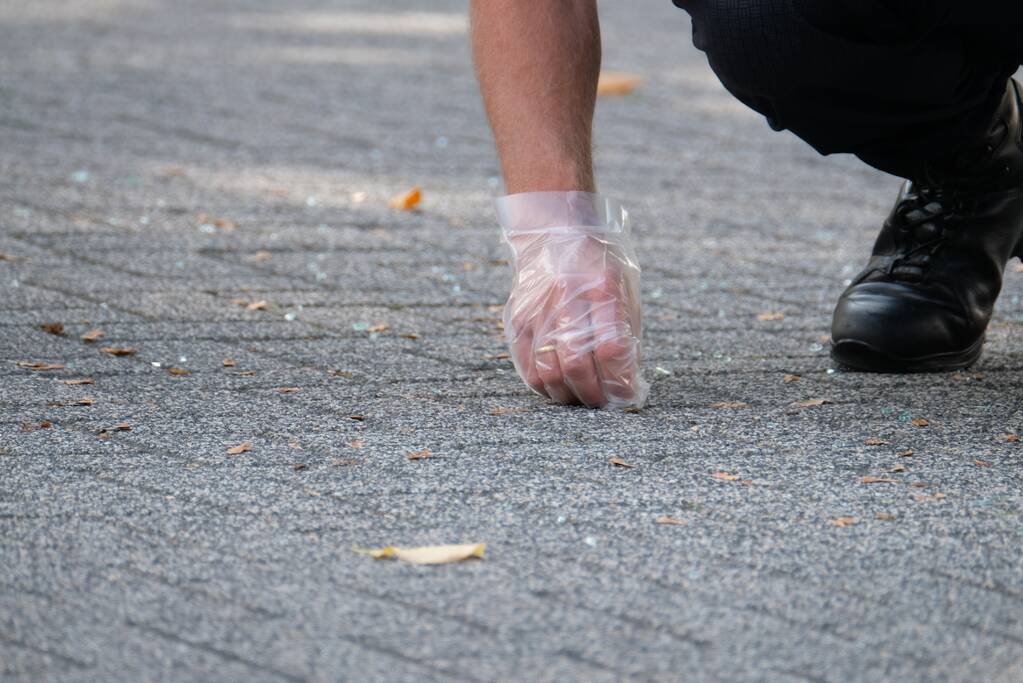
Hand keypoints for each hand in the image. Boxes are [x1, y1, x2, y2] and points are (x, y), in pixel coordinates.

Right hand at [497, 193, 647, 408]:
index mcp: (601, 287)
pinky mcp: (516, 317)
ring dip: (566, 394)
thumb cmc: (598, 262)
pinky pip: (526, 364)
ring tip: (579, 397)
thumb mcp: (624, 286)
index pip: (611, 348)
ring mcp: (536, 308)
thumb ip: (627, 331)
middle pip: (575, 363)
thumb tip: (629, 382)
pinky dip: (543, 385)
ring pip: (546, 370)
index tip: (626, 395)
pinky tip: (557, 387)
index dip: (619, 380)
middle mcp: (566, 297)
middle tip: (601, 403)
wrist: (554, 229)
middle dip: (592, 394)